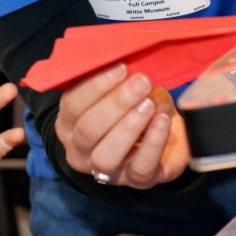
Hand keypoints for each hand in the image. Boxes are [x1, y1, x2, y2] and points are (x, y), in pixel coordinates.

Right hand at [53, 64, 190, 190]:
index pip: (72, 104)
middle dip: (116, 103)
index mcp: (69, 123)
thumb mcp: (121, 88)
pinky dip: (153, 143)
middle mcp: (80, 150)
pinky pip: (141, 168)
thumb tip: (122, 54)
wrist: (167, 133)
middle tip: (141, 81)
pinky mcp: (136, 181)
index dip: (96, 85)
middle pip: (88, 129)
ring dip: (129, 126)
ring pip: (106, 155)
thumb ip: (116, 76)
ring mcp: (106, 170)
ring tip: (148, 104)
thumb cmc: (137, 105)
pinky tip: (162, 121)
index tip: (121, 66)